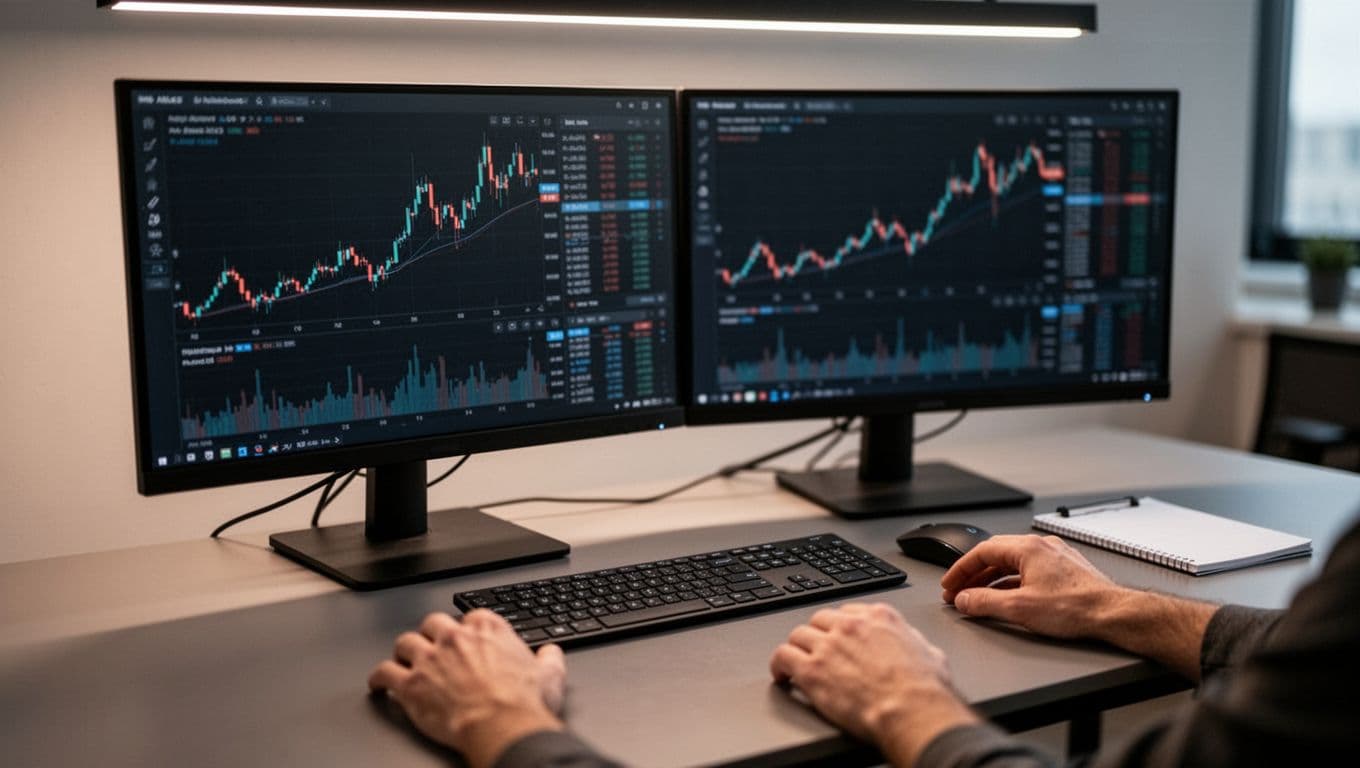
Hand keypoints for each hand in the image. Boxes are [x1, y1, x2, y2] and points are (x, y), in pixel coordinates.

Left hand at [368, 610, 565, 767]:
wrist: (502, 726)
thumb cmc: (523, 703)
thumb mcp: (550, 675)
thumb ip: (550, 659)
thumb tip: (551, 653)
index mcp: (488, 630)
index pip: (472, 616)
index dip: (467, 628)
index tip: (468, 637)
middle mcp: (455, 638)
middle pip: (433, 622)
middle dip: (432, 633)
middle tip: (433, 645)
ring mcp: (430, 659)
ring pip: (405, 642)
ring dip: (404, 651)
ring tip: (404, 659)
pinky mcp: (410, 685)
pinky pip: (384, 672)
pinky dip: (379, 678)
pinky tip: (378, 684)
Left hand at [770, 603, 977, 765]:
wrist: (912, 711)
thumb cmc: (924, 690)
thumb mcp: (930, 653)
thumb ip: (914, 641)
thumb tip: (914, 646)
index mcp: (878, 617)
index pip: (846, 611)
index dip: (838, 627)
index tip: (836, 636)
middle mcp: (850, 626)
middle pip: (819, 620)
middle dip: (817, 636)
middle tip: (817, 652)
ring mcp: (828, 646)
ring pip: (797, 635)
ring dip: (797, 649)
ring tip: (796, 662)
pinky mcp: (811, 670)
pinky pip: (782, 656)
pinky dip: (779, 665)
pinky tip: (782, 675)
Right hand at [940, 534, 1124, 639]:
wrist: (1113, 614)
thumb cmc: (1076, 607)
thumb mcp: (1019, 608)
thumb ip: (984, 603)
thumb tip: (964, 600)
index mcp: (1028, 548)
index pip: (982, 551)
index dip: (960, 569)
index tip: (949, 584)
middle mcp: (1042, 547)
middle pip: (996, 555)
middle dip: (974, 575)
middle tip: (959, 591)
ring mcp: (1055, 557)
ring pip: (1013, 564)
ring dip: (992, 580)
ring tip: (978, 598)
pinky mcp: (1065, 571)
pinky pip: (1029, 572)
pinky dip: (1012, 583)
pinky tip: (1007, 599)